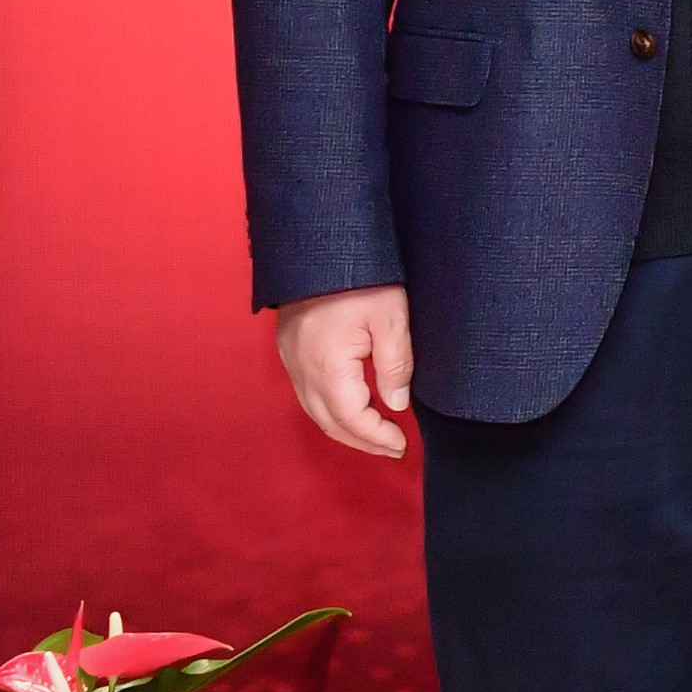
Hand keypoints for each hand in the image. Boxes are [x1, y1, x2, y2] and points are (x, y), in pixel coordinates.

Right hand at [275, 285, 413, 457]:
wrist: (321, 243)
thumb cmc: (363, 276)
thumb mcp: (392, 318)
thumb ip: (395, 365)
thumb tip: (396, 405)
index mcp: (327, 364)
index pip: (350, 418)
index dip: (376, 437)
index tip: (402, 444)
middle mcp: (301, 368)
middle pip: (328, 422)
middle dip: (361, 441)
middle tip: (392, 447)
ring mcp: (290, 359)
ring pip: (314, 410)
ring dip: (344, 427)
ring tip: (377, 433)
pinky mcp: (290, 348)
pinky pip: (307, 392)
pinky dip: (330, 408)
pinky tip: (352, 406)